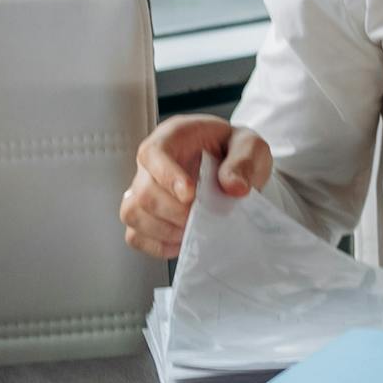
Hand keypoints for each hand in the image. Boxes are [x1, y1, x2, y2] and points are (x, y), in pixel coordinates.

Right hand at [120, 115, 272, 259]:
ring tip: (192, 231)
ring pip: (133, 213)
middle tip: (201, 218)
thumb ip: (243, 161)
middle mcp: (151, 163)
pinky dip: (157, 244)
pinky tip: (182, 242)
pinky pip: (135, 235)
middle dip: (173, 211)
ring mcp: (143, 189)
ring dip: (163, 230)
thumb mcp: (250, 146)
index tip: (190, 196)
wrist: (236, 169)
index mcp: (173, 137)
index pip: (154, 153)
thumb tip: (234, 187)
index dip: (167, 176)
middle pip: (143, 191)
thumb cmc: (236, 151)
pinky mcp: (146, 214)